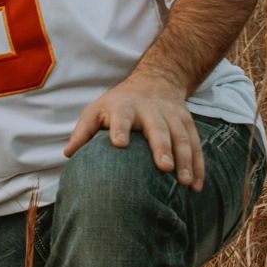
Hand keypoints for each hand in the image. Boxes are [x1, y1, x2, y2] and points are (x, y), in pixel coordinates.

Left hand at [64, 73, 204, 190]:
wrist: (156, 80)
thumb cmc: (118, 104)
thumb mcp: (96, 110)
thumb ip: (83, 132)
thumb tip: (68, 155)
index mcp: (124, 107)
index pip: (121, 117)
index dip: (120, 129)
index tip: (119, 144)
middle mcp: (150, 110)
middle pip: (158, 128)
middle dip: (162, 147)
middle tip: (164, 168)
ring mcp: (172, 116)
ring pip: (181, 137)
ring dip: (185, 160)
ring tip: (184, 183)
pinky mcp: (187, 123)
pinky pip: (195, 145)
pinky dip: (198, 166)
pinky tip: (196, 186)